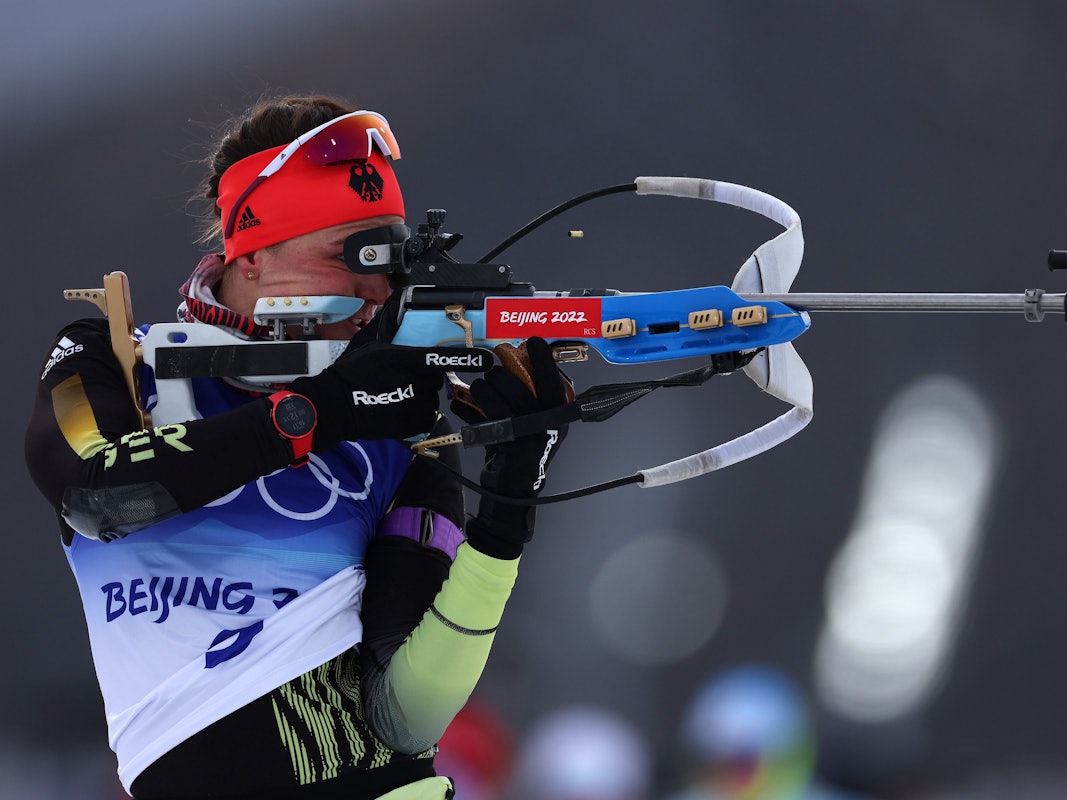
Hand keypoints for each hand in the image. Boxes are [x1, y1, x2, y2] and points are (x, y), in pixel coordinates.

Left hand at [451, 337, 571, 558]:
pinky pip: (473, 415)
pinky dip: (463, 407)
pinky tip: (462, 405)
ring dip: (479, 389)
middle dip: (496, 375)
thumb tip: (521, 362)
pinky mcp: (497, 443)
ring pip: (489, 395)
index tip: (533, 341)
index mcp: (556, 415)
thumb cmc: (526, 449)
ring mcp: (519, 434)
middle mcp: (542, 423)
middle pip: (513, 383)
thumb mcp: (540, 423)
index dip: (543, 360)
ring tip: (479, 392)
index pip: (552, 381)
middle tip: (493, 376)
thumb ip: (537, 398)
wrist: (515, 487)